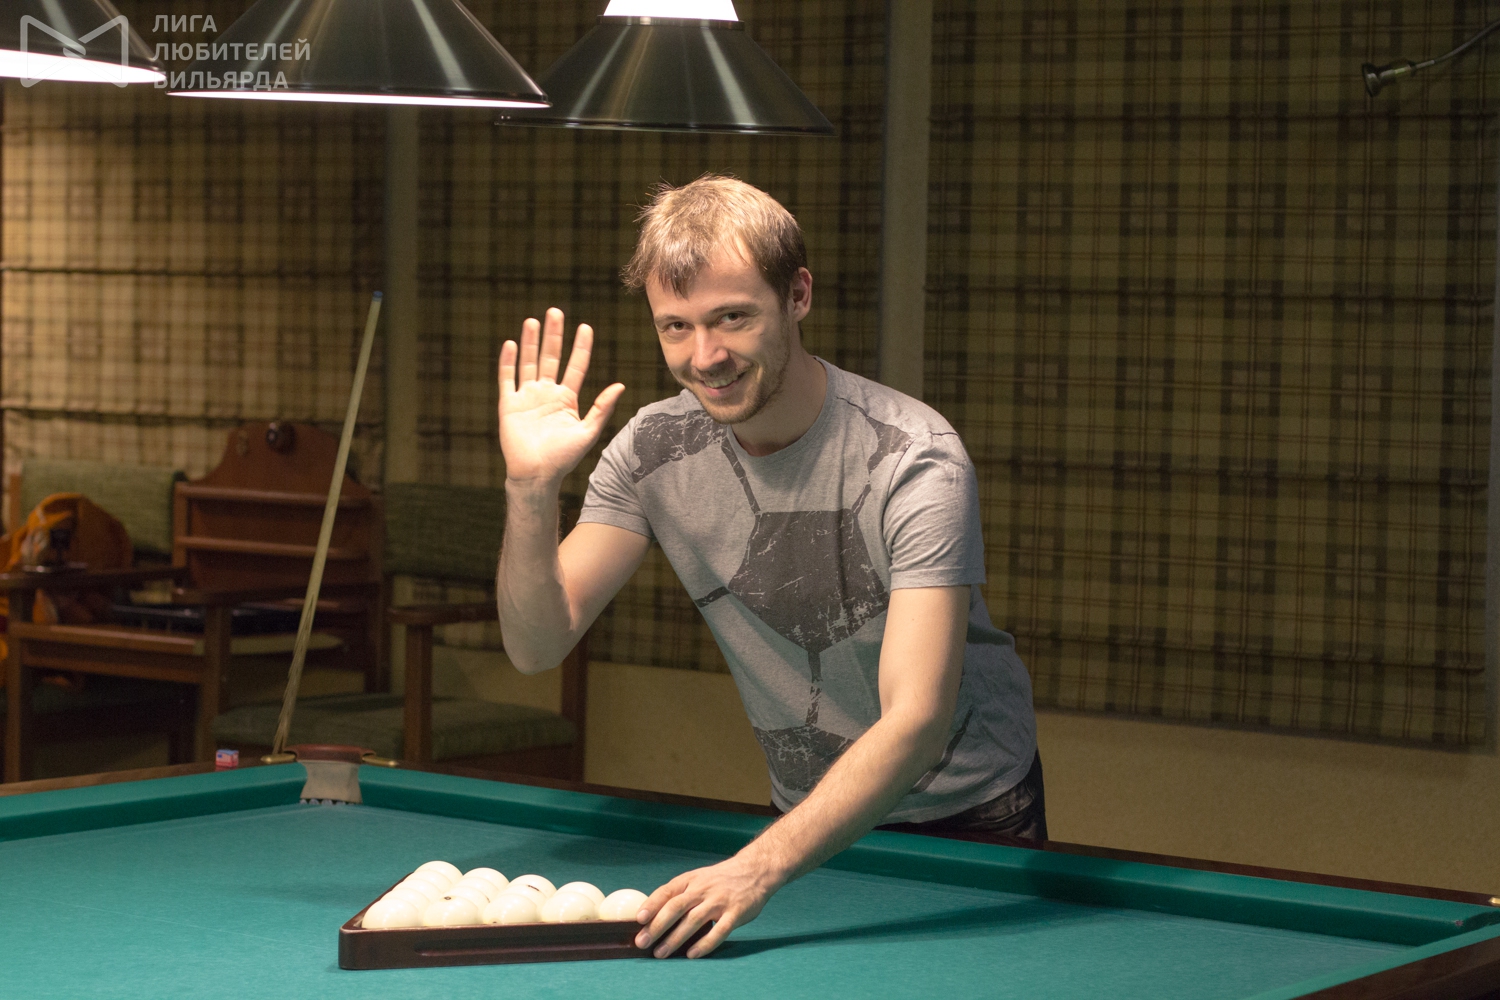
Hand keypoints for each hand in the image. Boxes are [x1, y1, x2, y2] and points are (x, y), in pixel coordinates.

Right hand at [498, 307, 625, 485]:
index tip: (585, 328)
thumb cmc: (564, 458)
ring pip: (528, 362)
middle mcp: (546, 393)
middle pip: (550, 358)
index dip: (580, 347)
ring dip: (530, 342)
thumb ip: (602, 408)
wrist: (537, 474)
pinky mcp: (508, 404)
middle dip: (553, 335)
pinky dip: (508, 362)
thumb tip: (620, 385)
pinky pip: (507, 378)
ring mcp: (526, 397)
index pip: (575, 366)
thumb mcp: (588, 432)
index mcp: (566, 399)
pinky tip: (511, 343)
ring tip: (533, 321)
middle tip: (555, 311)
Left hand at [635, 853, 782, 958]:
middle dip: (657, 926)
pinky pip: (718, 931)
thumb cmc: (720, 879)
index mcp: (691, 880)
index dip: (652, 905)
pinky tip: (692, 954)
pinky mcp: (735, 913)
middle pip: (676, 907)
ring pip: (693, 921)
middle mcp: (703, 889)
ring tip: (661, 953)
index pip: (667, 891)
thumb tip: (654, 916)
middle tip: (642, 942)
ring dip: (675, 939)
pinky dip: (704, 944)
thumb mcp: (698, 878)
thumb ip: (680, 894)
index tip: (638, 919)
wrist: (754, 871)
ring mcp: (720, 901)